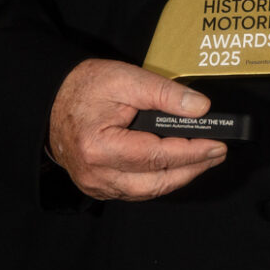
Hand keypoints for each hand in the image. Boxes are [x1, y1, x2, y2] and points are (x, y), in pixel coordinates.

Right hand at [48, 57, 226, 200]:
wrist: (51, 100)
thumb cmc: (85, 87)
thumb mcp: (127, 78)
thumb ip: (166, 94)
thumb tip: (200, 108)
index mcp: (100, 148)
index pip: (157, 156)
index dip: (192, 152)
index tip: (218, 144)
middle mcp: (95, 174)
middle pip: (154, 182)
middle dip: (192, 169)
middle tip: (218, 153)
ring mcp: (95, 184)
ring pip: (146, 191)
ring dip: (178, 177)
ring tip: (204, 159)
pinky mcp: (98, 184)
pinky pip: (135, 189)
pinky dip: (159, 179)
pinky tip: (177, 165)